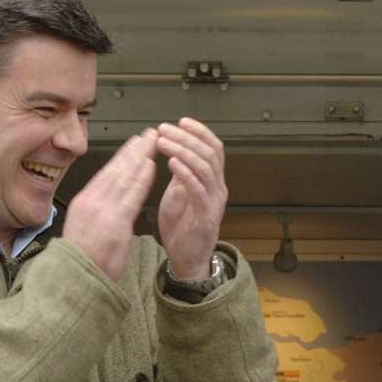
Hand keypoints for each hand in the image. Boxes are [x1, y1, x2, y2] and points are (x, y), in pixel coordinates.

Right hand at [63, 130, 158, 280]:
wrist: (76, 280)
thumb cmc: (83, 260)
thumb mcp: (85, 229)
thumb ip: (98, 212)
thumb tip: (109, 201)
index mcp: (83, 203)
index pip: (106, 174)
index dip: (122, 157)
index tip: (134, 144)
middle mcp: (91, 202)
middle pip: (115, 169)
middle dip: (134, 149)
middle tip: (148, 134)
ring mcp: (102, 211)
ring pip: (124, 177)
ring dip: (140, 156)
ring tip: (153, 142)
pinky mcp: (115, 223)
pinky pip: (131, 195)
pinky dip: (141, 178)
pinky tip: (150, 165)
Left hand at [155, 118, 228, 280]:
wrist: (187, 260)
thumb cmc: (182, 228)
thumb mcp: (180, 194)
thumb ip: (182, 173)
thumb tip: (175, 150)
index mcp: (212, 181)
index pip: (213, 148)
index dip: (200, 132)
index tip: (182, 121)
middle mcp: (217, 189)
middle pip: (210, 153)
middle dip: (187, 137)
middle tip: (166, 128)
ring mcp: (213, 202)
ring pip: (205, 167)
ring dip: (182, 151)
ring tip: (163, 141)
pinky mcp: (205, 217)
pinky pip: (198, 189)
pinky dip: (184, 173)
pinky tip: (171, 163)